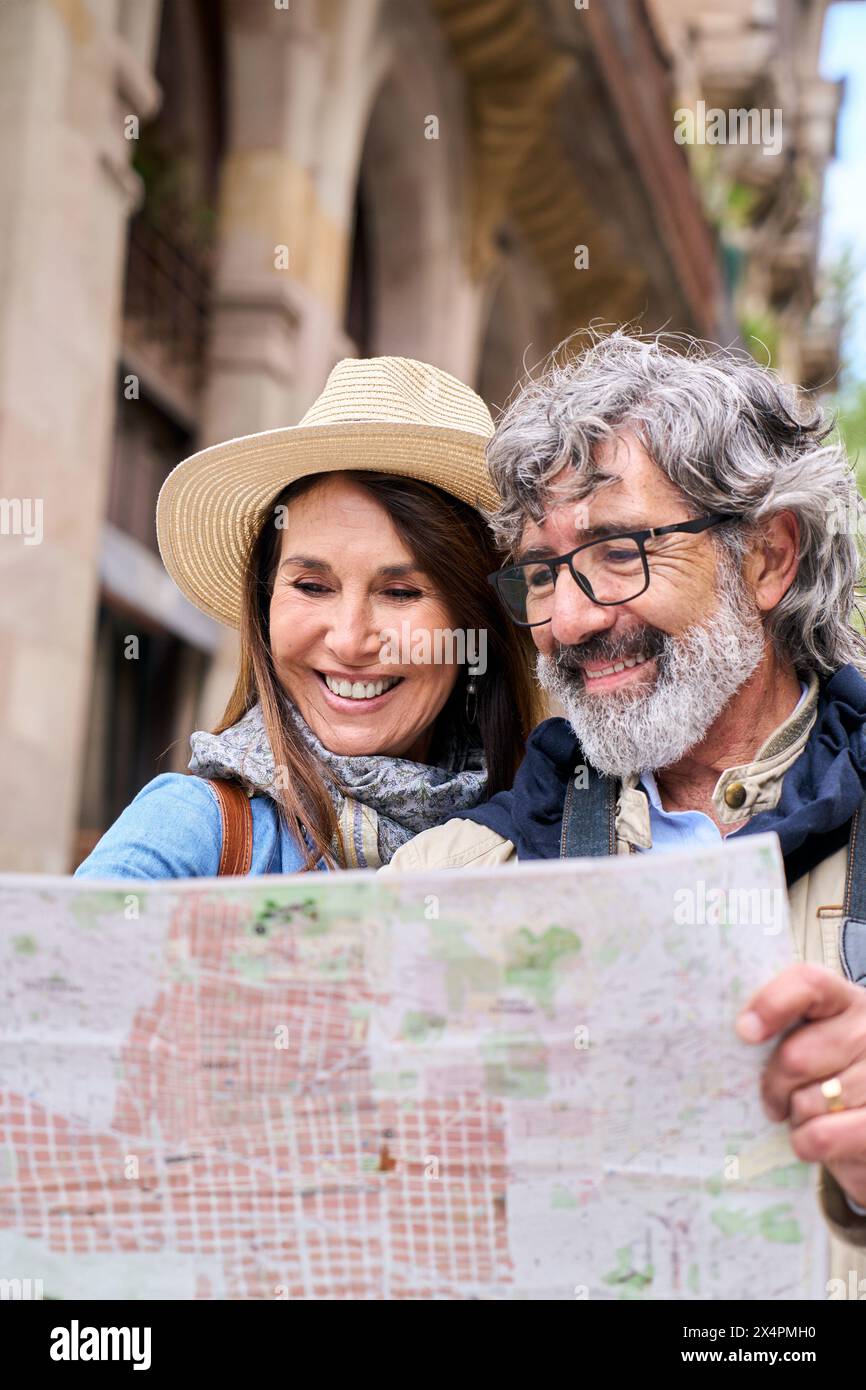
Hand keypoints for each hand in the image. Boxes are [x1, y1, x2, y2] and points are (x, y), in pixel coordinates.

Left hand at [736, 962, 865, 1208]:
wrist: (863, 1120)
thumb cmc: (827, 1074)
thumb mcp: (810, 1037)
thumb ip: (782, 1026)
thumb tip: (741, 1030)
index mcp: (846, 1002)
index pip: (808, 983)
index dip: (772, 1004)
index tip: (745, 1032)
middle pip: (794, 1056)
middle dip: (774, 1086)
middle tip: (776, 1098)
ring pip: (805, 1102)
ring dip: (795, 1117)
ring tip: (807, 1114)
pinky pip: (820, 1136)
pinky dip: (806, 1143)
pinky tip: (818, 1137)